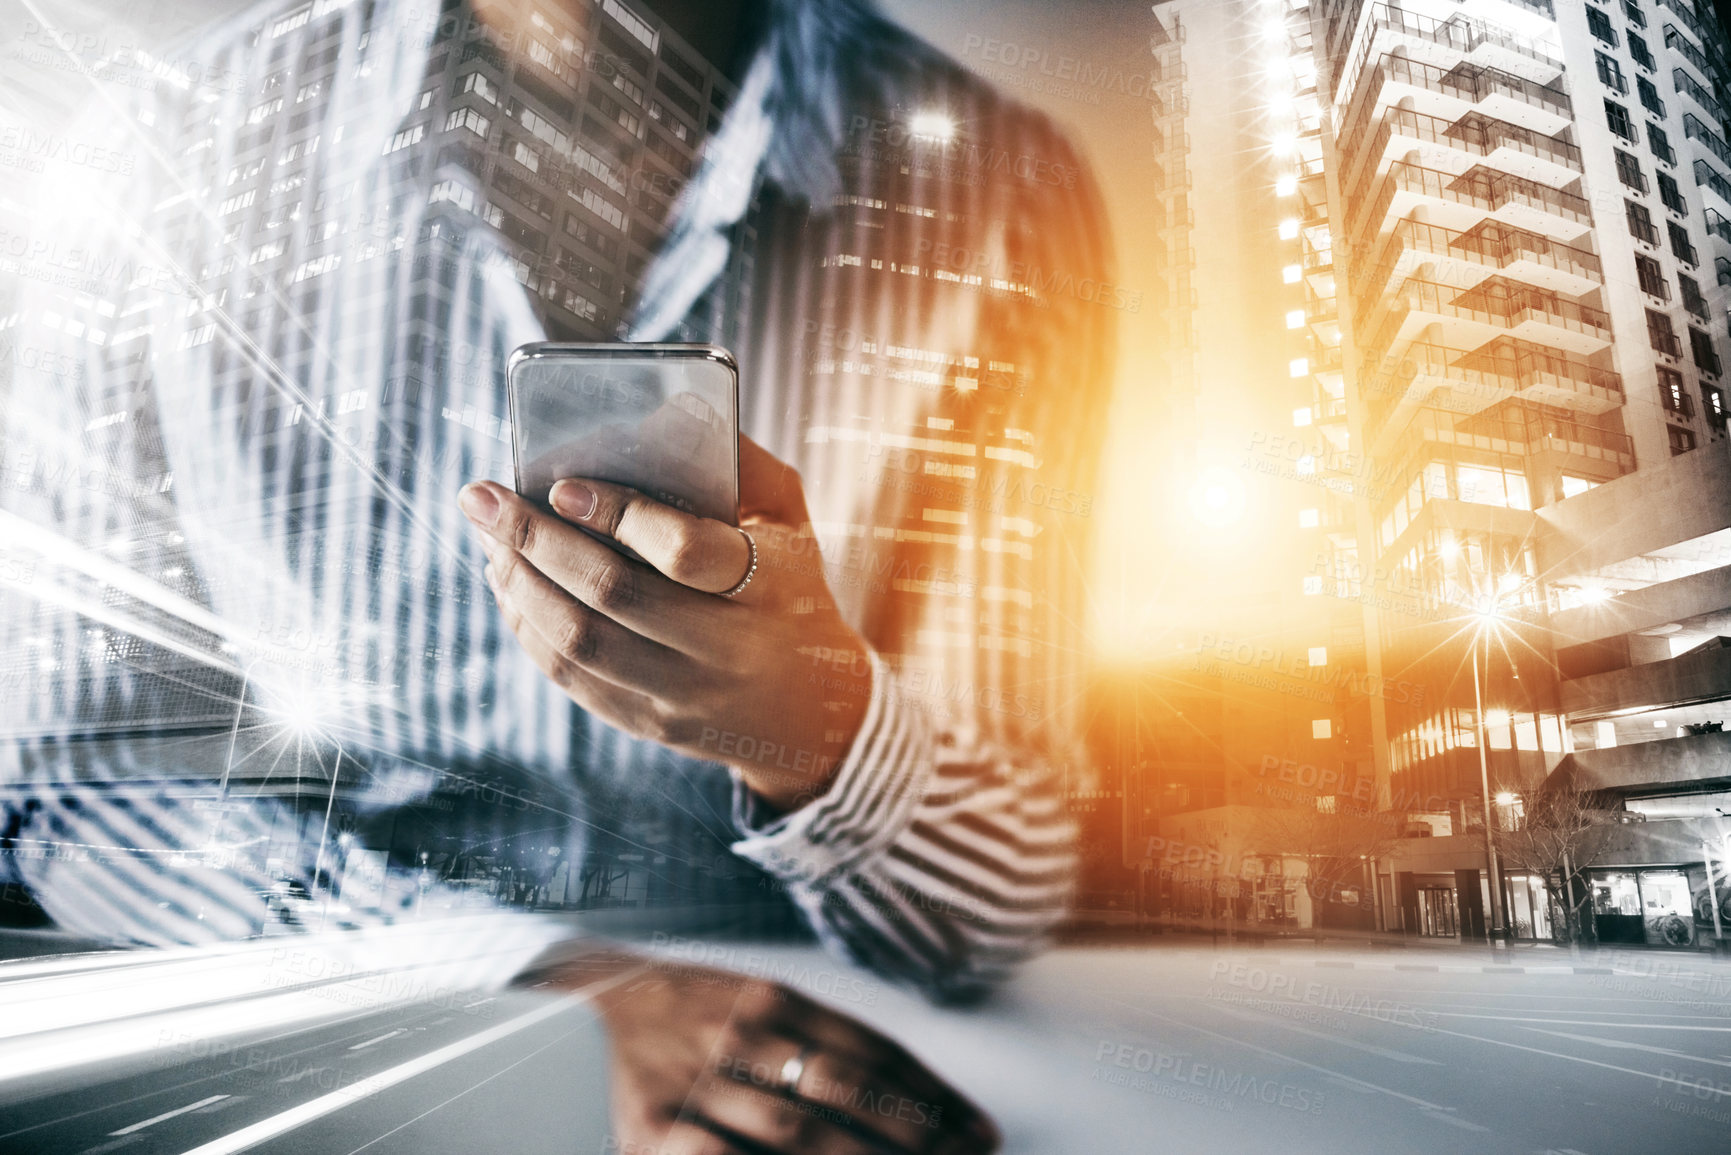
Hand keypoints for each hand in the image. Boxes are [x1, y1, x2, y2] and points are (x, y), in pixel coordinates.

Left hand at [459, 437, 871, 810]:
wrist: (813, 709)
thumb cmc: (791, 586)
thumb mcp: (790, 518)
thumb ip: (739, 462)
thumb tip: (661, 412)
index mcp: (769, 585)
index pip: (683, 551)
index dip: (617, 515)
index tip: (561, 485)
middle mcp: (726, 648)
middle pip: (612, 597)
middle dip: (534, 541)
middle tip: (482, 497)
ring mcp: (685, 694)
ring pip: (579, 643)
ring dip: (519, 584)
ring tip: (486, 536)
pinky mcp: (650, 723)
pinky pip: (571, 678)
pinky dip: (527, 627)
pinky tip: (508, 582)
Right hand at [525, 953, 1000, 1154]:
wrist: (575, 998)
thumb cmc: (684, 1010)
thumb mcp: (753, 1001)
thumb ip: (819, 1039)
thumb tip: (903, 1091)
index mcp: (771, 997)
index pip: (871, 1047)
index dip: (931, 1094)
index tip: (981, 1131)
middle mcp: (738, 1034)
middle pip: (844, 1089)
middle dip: (914, 1134)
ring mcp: (694, 1086)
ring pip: (796, 1138)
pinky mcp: (651, 1135)